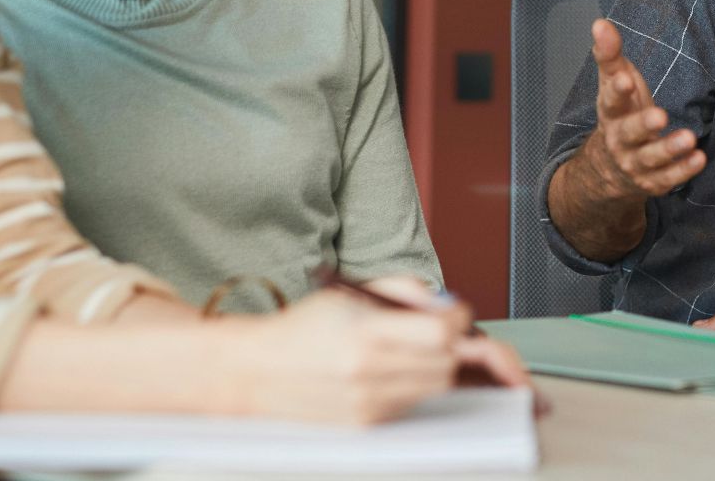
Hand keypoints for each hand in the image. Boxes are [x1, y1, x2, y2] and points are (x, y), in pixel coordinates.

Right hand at [233, 278, 524, 424]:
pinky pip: (414, 402)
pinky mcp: (367, 423)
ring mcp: (369, 403)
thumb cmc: (303, 328)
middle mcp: (369, 372)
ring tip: (410, 348)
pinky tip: (389, 369)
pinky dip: (413, 384)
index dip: (457, 319)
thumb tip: (449, 305)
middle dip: (450, 343)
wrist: (257, 370)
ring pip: (437, 385)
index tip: (454, 313)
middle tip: (437, 330)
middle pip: (447, 362)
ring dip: (435, 364)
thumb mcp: (353, 293)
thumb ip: (407, 292)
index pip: (442, 332)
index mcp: (366, 333)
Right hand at [573, 19, 707, 202]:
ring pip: (651, 159)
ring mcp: (636, 163)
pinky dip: (683, 170)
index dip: (617, 90)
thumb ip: (610, 55)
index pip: (611, 100)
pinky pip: (668, 178)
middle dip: (643, 125)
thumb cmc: (620, 114)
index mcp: (611, 112)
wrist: (610, 167)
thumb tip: (600, 23)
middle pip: (629, 133)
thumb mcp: (613, 83)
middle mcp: (620, 140)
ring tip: (689, 139)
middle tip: (660, 116)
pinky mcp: (653, 181)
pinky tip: (699, 158)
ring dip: (669, 149)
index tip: (625, 79)